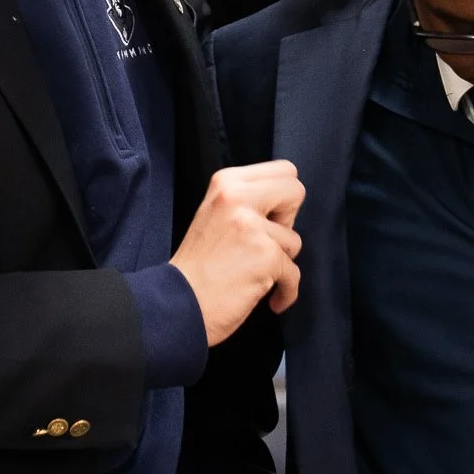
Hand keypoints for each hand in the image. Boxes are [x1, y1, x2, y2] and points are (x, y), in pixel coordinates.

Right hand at [171, 160, 304, 344]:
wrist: (178, 302)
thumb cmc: (198, 265)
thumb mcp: (215, 212)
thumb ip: (246, 201)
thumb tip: (284, 206)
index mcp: (226, 182)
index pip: (283, 170)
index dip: (281, 199)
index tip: (267, 221)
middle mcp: (237, 197)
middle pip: (296, 191)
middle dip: (288, 221)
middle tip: (266, 242)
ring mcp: (251, 226)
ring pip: (295, 240)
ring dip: (280, 262)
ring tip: (252, 272)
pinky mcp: (265, 256)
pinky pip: (294, 273)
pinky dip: (285, 292)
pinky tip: (269, 299)